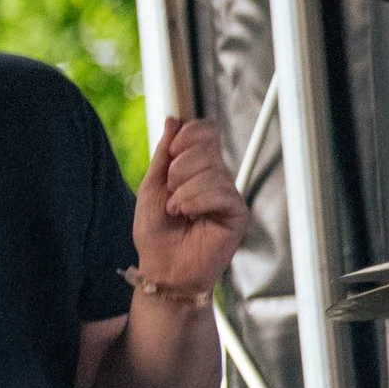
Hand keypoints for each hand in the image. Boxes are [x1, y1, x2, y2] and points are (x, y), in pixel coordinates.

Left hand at [133, 116, 246, 296]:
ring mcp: (227, 194)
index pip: (205, 131)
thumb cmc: (156, 231)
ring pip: (211, 170)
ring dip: (183, 191)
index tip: (170, 152)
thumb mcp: (152, 186)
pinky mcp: (236, 213)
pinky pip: (220, 192)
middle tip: (171, 193)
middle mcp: (216, 177)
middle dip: (179, 168)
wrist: (163, 267)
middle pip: (207, 146)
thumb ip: (163, 153)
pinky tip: (188, 216)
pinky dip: (196, 202)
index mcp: (197, 168)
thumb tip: (174, 119)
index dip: (187, 135)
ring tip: (177, 211)